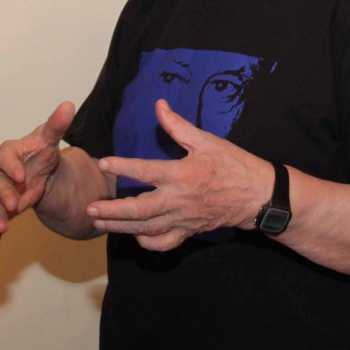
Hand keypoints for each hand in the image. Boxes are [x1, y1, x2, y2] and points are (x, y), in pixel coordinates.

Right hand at [0, 101, 75, 241]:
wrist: (40, 169)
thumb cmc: (41, 151)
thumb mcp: (50, 139)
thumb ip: (57, 124)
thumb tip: (68, 106)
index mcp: (9, 153)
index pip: (5, 158)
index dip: (11, 166)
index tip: (21, 176)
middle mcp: (0, 173)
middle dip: (3, 195)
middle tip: (15, 205)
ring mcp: (0, 191)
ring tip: (3, 227)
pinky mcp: (2, 207)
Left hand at [86, 99, 271, 250]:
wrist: (259, 195)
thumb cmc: (233, 165)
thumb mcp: (207, 140)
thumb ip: (178, 126)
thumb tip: (159, 105)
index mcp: (182, 175)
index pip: (145, 171)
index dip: (122, 167)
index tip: (103, 162)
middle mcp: (179, 200)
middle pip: (139, 210)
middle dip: (112, 211)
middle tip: (90, 208)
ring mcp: (184, 219)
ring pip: (147, 229)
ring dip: (120, 228)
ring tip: (98, 223)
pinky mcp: (189, 231)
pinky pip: (164, 243)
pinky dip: (147, 242)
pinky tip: (133, 234)